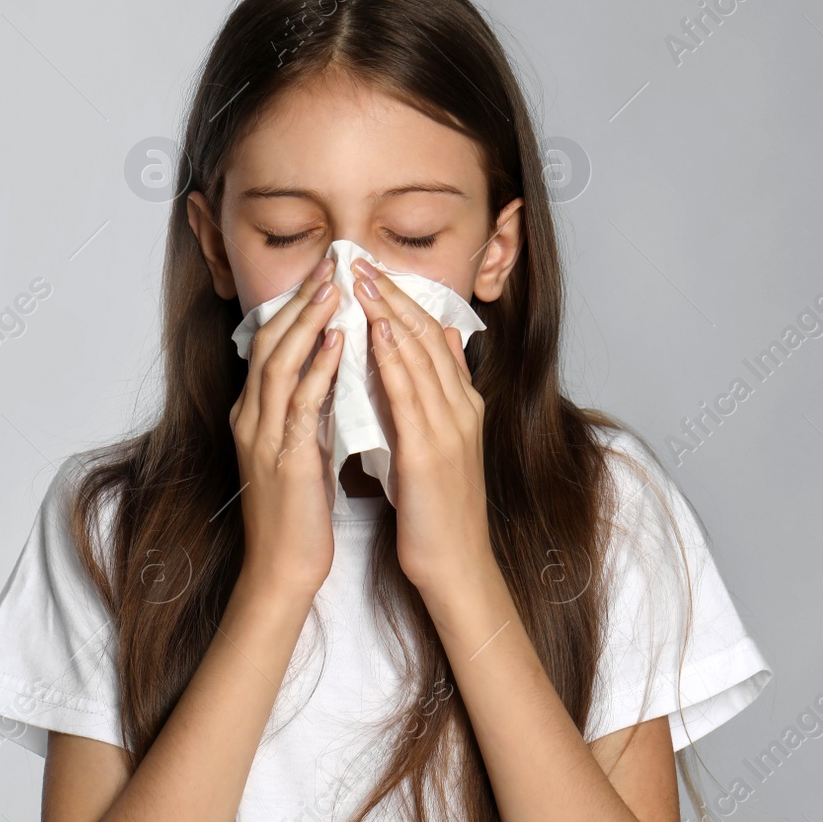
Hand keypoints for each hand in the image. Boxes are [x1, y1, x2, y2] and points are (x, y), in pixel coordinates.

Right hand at [230, 257, 344, 601]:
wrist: (283, 569)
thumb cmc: (298, 514)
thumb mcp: (302, 449)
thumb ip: (311, 409)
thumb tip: (334, 371)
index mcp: (254, 414)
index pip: (269, 344)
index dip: (294, 306)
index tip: (324, 274)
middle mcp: (251, 418)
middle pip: (269, 342)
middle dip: (299, 300)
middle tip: (330, 264)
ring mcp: (263, 437)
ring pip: (278, 363)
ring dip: (307, 322)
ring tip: (334, 289)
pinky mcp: (285, 460)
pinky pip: (300, 403)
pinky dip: (319, 369)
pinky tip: (339, 342)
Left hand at [349, 258, 493, 593]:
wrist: (454, 562)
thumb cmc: (439, 508)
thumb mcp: (442, 441)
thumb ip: (441, 392)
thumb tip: (444, 341)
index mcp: (461, 404)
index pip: (433, 336)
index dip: (404, 300)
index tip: (373, 270)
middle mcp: (461, 407)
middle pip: (428, 334)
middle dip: (393, 294)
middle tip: (360, 260)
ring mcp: (449, 426)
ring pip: (421, 356)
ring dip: (389, 313)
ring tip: (362, 280)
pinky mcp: (431, 451)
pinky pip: (410, 395)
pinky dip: (394, 359)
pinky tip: (377, 333)